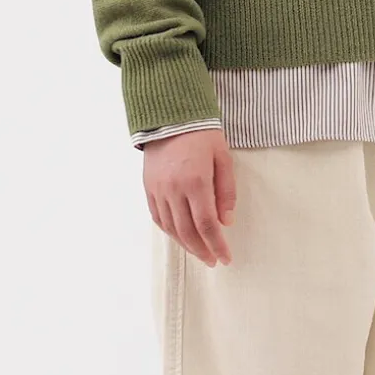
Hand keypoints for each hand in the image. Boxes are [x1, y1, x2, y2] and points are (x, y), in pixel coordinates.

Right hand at [144, 128, 236, 267]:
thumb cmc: (202, 133)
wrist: (171, 115)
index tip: (226, 258)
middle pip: (188, 232)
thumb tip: (227, 222)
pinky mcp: (148, 187)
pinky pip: (158, 217)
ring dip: (186, 245)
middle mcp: (174, 189)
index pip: (207, 224)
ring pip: (171, 228)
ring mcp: (158, 190)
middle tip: (213, 260)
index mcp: (196, 181)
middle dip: (202, 250)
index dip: (217, 245)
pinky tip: (180, 236)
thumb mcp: (222, 156)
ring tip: (200, 252)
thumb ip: (226, 190)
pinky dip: (170, 231)